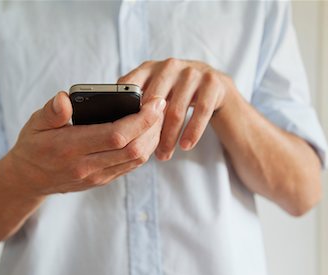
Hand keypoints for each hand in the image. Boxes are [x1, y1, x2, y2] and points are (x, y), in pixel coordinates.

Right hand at [6, 92, 165, 195]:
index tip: (154, 102)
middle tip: (160, 105)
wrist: (28, 179)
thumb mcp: (35, 124)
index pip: (115, 136)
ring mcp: (97, 176)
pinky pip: (130, 166)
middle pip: (132, 149)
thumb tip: (65, 99)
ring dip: (152, 138)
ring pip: (136, 160)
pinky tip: (146, 132)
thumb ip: (51, 112)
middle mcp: (87, 166)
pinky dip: (144, 148)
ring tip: (157, 117)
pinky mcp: (102, 180)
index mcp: (70, 148)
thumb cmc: (33, 146)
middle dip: (153, 127)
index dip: (140, 120)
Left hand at [118, 58, 234, 159]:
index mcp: (149, 68)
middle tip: (142, 153)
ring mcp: (192, 72)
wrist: (213, 84)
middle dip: (147, 131)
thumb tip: (114, 129)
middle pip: (153, 102)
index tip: (122, 132)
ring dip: (169, 138)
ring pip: (176, 110)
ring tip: (163, 156)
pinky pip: (201, 111)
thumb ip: (136, 102)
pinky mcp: (212, 82)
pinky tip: (185, 146)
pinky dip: (192, 132)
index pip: (129, 85)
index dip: (124, 109)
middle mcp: (169, 66)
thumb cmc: (174, 93)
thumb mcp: (155, 91)